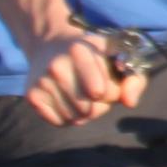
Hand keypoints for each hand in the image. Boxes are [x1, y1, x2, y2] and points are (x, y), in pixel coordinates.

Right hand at [23, 27, 147, 126]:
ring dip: (84, 113)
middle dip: (99, 105)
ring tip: (81, 95)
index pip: (102, 92)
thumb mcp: (117, 58)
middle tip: (94, 90)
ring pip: (75, 118)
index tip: (106, 80)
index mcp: (78, 50)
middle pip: (89, 109)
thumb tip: (129, 102)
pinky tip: (67, 100)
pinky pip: (59, 122)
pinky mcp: (31, 96)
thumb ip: (135, 79)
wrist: (51, 44)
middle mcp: (56, 66)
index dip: (111, 91)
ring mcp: (41, 82)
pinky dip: (67, 117)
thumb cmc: (92, 55)